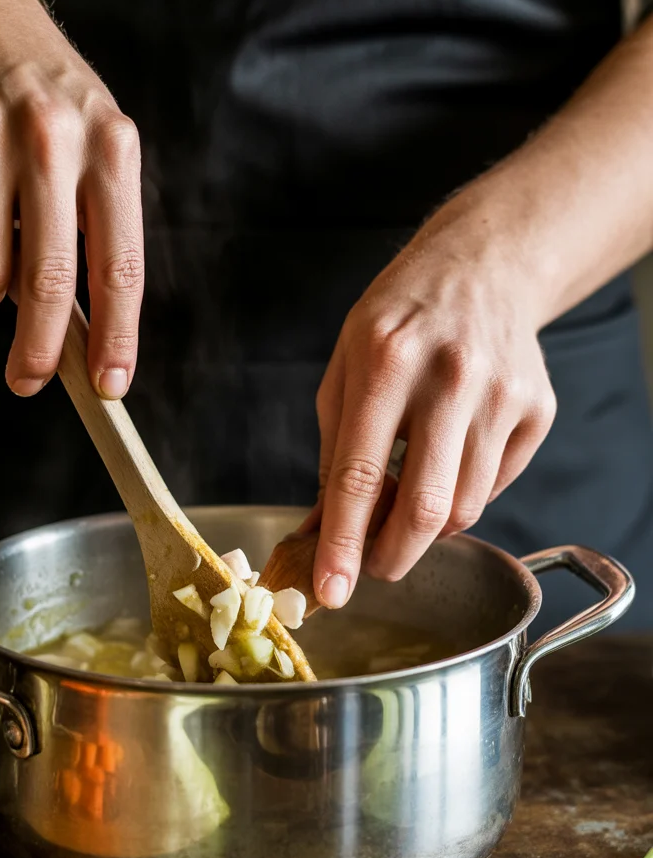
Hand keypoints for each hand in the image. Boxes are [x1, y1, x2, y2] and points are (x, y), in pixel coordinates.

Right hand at [0, 0, 142, 396]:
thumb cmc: (46, 104)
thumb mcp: (96, 148)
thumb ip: (99, 234)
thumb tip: (87, 339)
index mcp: (112, 148)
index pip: (121, 265)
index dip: (116, 336)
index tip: (109, 385)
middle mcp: (53, 138)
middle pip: (48, 281)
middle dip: (39, 350)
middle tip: (28, 381)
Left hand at [312, 206, 557, 606]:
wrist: (484, 265)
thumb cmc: (399, 318)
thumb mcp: (345, 366)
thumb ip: (332, 451)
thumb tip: (320, 530)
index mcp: (385, 361)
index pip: (358, 475)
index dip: (341, 544)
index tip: (331, 592)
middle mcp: (449, 376)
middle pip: (425, 508)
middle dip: (392, 557)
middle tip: (374, 566)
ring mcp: (501, 393)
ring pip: (465, 508)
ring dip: (428, 528)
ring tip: (408, 500)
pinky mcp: (536, 409)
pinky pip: (496, 486)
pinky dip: (464, 494)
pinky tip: (448, 460)